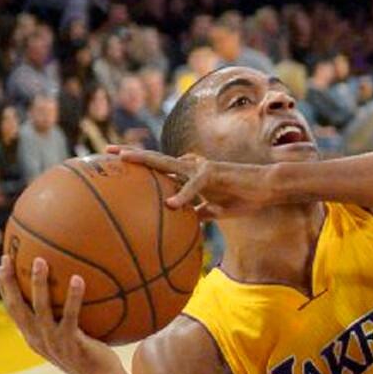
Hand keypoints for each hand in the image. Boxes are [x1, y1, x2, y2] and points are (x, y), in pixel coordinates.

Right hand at [0, 255, 127, 373]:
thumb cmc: (92, 356)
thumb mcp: (71, 337)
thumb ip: (63, 318)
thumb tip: (72, 285)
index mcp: (33, 337)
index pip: (12, 309)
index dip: (4, 287)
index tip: (3, 264)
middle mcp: (38, 340)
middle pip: (16, 307)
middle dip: (8, 282)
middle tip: (7, 257)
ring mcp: (53, 343)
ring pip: (40, 309)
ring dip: (38, 283)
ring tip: (40, 260)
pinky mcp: (71, 344)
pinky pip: (71, 315)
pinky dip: (73, 296)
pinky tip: (78, 278)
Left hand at [111, 147, 278, 218]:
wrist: (267, 188)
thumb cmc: (245, 198)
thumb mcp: (217, 210)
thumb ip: (200, 212)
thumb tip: (186, 222)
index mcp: (190, 176)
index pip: (159, 169)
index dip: (138, 166)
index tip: (115, 166)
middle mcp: (191, 168)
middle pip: (155, 159)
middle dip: (129, 155)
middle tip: (105, 151)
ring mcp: (201, 168)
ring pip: (168, 163)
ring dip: (146, 161)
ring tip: (124, 160)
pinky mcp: (214, 173)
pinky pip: (195, 186)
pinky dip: (184, 196)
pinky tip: (171, 205)